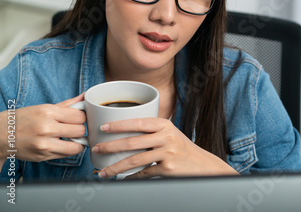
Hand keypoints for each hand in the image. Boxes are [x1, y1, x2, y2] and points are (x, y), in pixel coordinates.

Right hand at [0, 94, 85, 162]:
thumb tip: (85, 97)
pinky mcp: (43, 156)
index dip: (81, 118)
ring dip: (77, 142)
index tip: (78, 119)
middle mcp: (46, 128)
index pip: (80, 116)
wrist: (1, 135)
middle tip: (73, 128)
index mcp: (48, 112)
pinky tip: (61, 144)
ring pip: (77, 146)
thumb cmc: (24, 119)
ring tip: (71, 138)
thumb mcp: (44, 107)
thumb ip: (68, 104)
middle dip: (79, 129)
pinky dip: (68, 150)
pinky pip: (66, 155)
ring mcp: (44, 144)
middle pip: (80, 130)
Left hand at [93, 118, 238, 178]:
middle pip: (132, 142)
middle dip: (110, 146)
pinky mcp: (168, 168)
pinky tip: (122, 179)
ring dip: (115, 167)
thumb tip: (123, 133)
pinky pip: (144, 173)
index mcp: (164, 125)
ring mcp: (167, 153)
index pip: (137, 122)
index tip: (103, 128)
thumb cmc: (181, 148)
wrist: (202, 164)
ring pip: (135, 160)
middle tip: (97, 149)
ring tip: (103, 171)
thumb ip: (152, 131)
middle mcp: (166, 137)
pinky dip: (132, 177)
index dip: (118, 125)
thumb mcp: (170, 134)